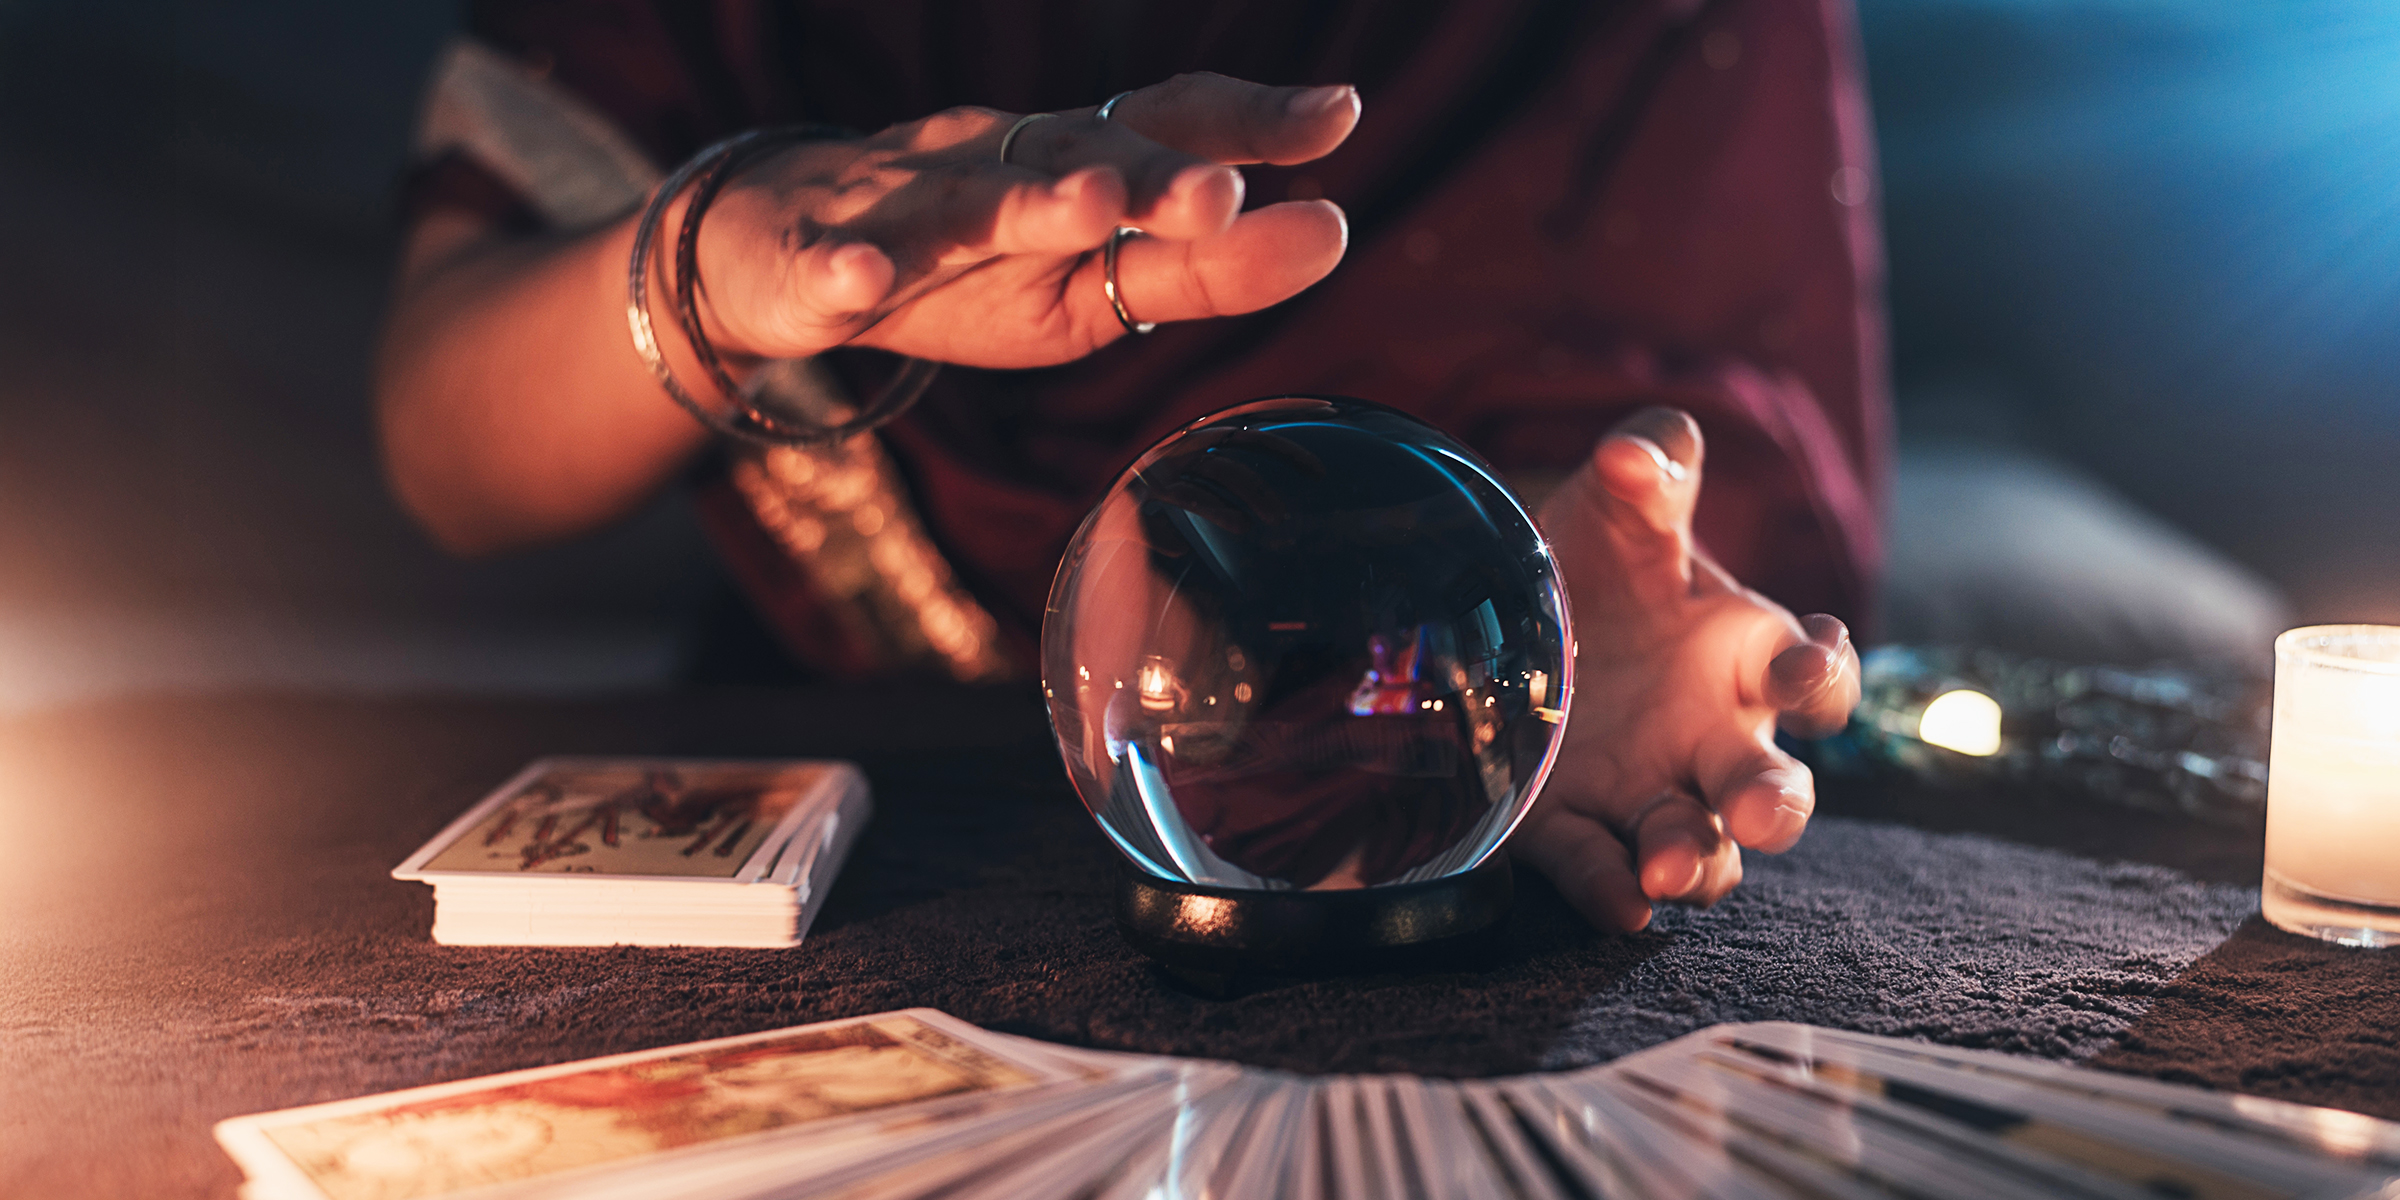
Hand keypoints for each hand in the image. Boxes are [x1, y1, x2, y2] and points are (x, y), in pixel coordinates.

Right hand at [689, 73, 1359, 368]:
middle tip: (1224, 190)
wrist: (783, 253)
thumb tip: (1335, 227)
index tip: (1337, 118)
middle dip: (1153, 173)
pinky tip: (862, 280)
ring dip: (1029, 203)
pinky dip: (844, 268)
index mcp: (1067, 163)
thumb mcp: (1095, 280)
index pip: (1166, 123)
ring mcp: (902, 208)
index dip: (1248, 120)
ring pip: (965, 203)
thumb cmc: (967, 269)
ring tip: (1093, 203)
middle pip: (1079, 159)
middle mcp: (994, 164)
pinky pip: (829, 265)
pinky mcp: (816, 261)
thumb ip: (1205, 263)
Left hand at [1511, 408, 1861, 931]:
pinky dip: (1609, 890)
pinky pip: (1599, 868)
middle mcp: (1713, 739)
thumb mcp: (1623, 507)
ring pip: (1696, 845)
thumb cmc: (1599, 559)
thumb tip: (1639, 449)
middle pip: (1767, 788)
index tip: (1808, 666)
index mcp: (1749, 659)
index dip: (1823, 674)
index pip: (1817, 679)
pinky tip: (1617, 903)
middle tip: (1763, 816)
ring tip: (1666, 868)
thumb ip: (1651, 470)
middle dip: (1774, 806)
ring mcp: (1646, 791)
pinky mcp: (1571, 827)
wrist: (1508, 612)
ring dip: (1692, 860)